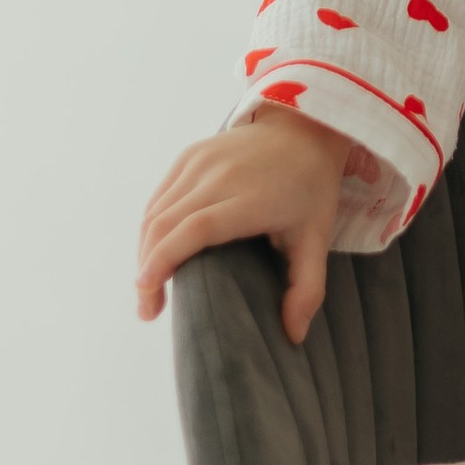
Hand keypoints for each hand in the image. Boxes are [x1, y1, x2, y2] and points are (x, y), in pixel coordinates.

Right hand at [137, 107, 352, 343]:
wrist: (303, 127)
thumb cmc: (311, 188)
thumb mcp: (318, 238)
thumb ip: (307, 289)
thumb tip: (292, 337)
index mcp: (251, 198)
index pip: (195, 230)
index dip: (165, 260)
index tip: (148, 293)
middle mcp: (219, 175)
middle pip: (165, 224)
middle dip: (148, 270)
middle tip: (149, 309)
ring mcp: (201, 161)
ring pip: (155, 212)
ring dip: (146, 251)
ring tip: (151, 287)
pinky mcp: (190, 155)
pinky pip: (159, 197)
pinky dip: (151, 228)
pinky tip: (157, 253)